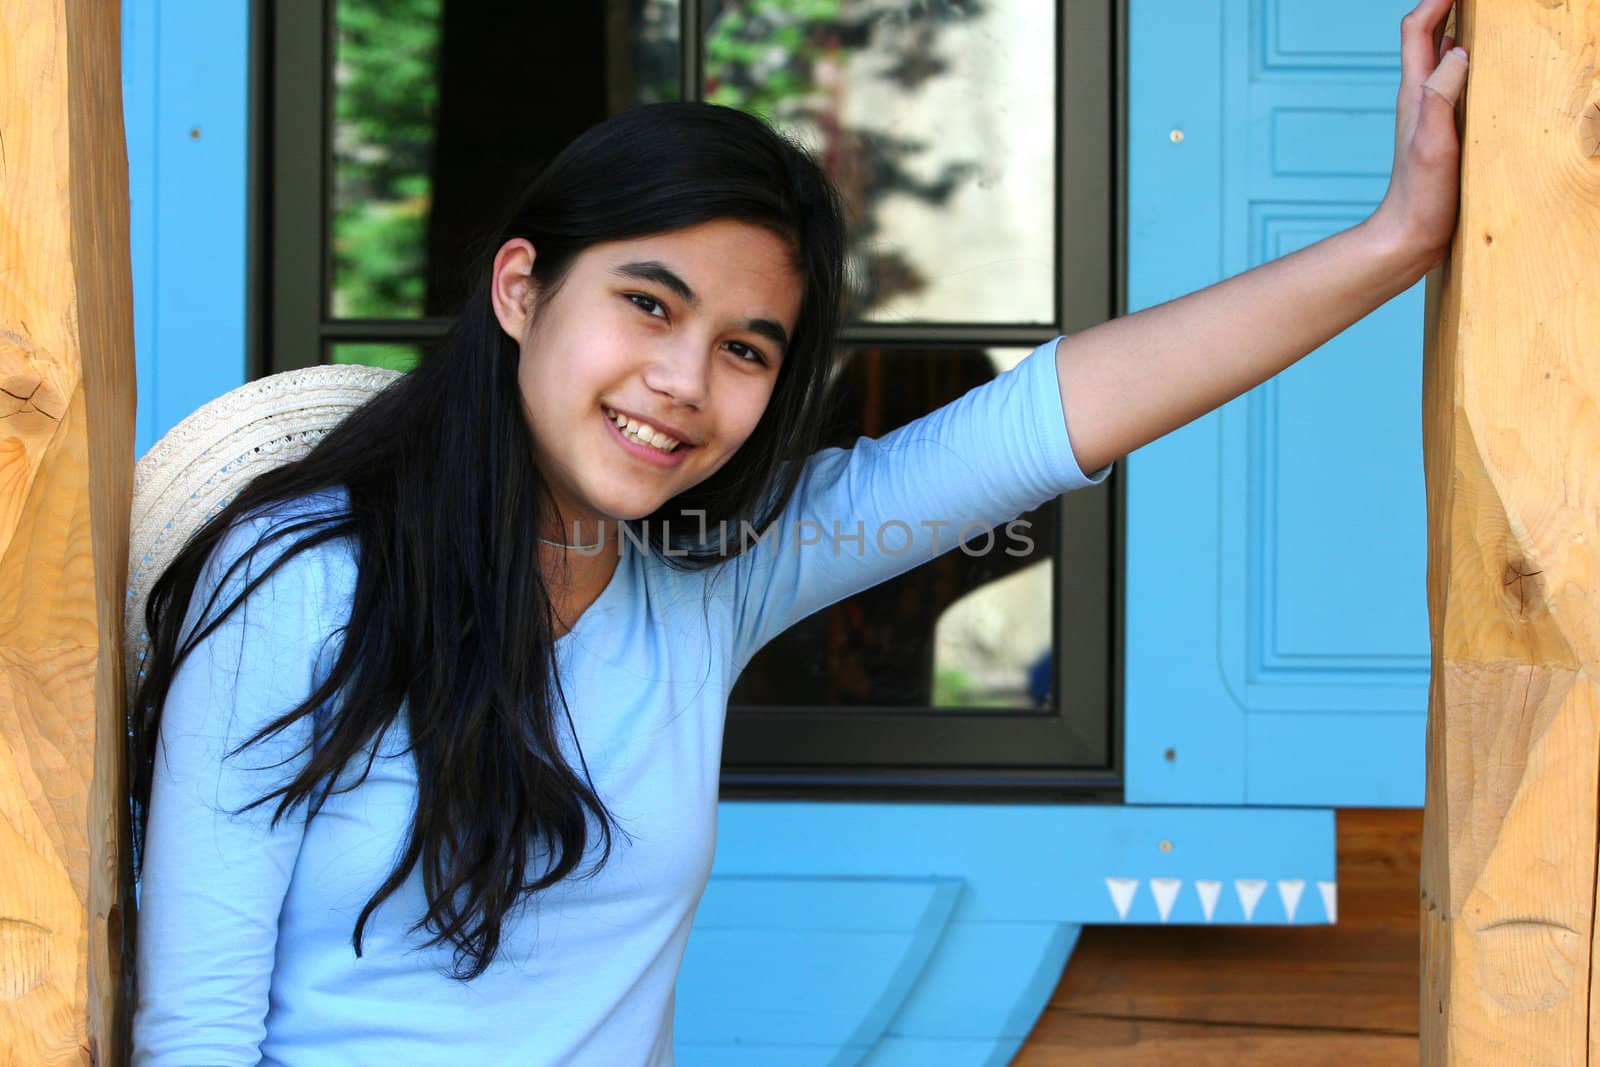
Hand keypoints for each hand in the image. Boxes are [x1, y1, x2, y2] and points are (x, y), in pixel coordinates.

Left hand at [1368, 0, 1469, 273]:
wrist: (1406, 238)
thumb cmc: (1420, 197)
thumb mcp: (1433, 144)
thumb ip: (1441, 97)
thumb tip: (1458, 51)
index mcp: (1417, 93)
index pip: (1417, 29)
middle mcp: (1419, 98)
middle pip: (1427, 36)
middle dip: (1447, 6)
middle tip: (1477, 1)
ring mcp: (1429, 114)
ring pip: (1440, 58)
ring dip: (1456, 29)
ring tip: (1482, 15)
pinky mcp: (1440, 131)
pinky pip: (1452, 84)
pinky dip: (1466, 63)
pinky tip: (1483, 69)